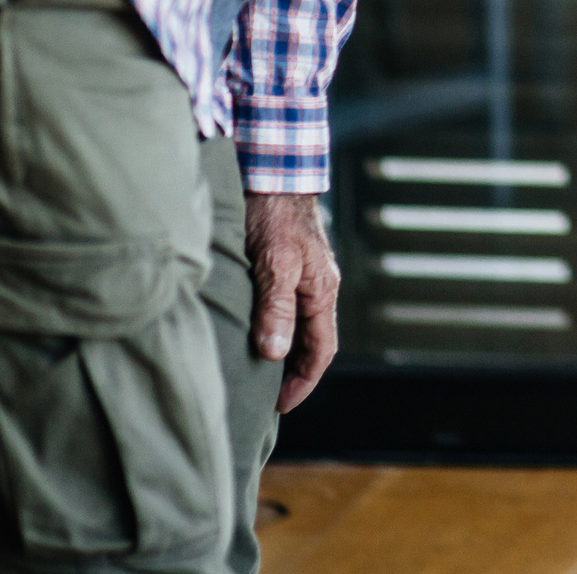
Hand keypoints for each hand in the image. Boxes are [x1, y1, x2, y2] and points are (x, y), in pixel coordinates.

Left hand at [243, 193, 339, 411]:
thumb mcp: (274, 263)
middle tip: (266, 397)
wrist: (273, 170)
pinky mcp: (288, 264)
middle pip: (312, 341)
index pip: (321, 350)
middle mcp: (319, 285)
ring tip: (257, 373)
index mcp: (322, 290)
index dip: (303, 382)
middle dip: (293, 372)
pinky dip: (275, 328)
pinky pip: (287, 307)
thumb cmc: (273, 214)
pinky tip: (254, 333)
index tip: (280, 406)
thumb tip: (274, 354)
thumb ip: (276, 308)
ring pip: (299, 325)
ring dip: (283, 351)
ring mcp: (305, 275)